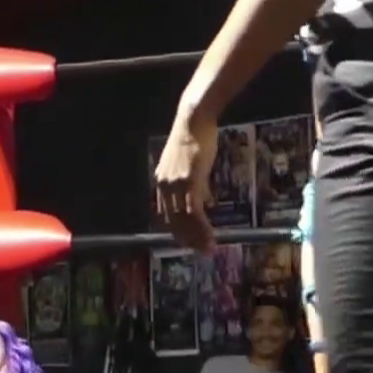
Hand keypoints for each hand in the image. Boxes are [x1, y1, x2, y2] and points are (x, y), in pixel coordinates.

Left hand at [154, 110, 219, 252]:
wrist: (194, 120)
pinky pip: (194, 211)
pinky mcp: (189, 182)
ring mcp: (175, 185)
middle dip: (189, 240)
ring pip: (185, 220)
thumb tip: (204, 198)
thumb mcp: (190, 165)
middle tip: (202, 251)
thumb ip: (193, 183)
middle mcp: (164, 187)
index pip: (167, 215)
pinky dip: (202, 227)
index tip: (191, 242)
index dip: (179, 231)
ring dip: (197, 237)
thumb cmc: (195, 139)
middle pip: (174, 221)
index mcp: (161, 183)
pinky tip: (211, 235)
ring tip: (209, 248)